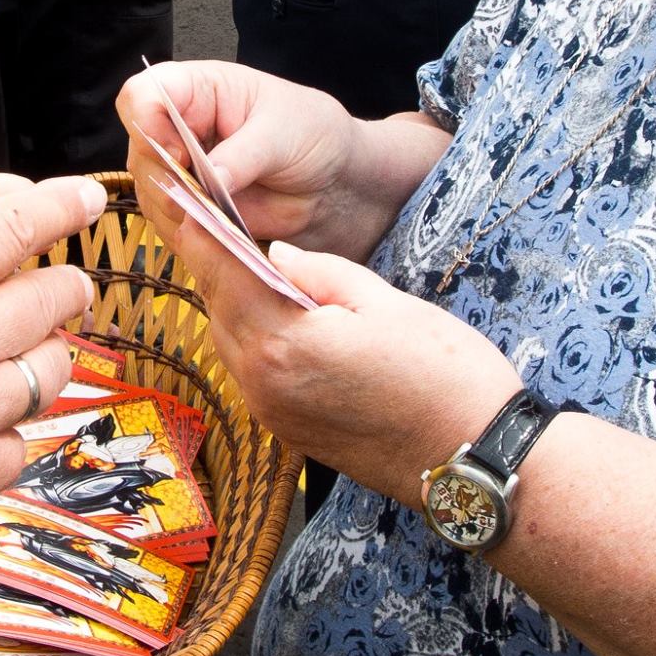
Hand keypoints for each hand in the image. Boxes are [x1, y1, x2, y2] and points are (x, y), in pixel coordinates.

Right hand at [0, 110, 98, 577]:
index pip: (14, 228)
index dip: (61, 206)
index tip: (86, 197)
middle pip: (52, 298)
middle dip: (64, 278)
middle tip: (58, 277)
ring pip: (52, 371)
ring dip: (47, 348)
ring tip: (24, 345)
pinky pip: (23, 446)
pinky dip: (15, 427)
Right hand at [117, 61, 377, 258]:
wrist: (332, 180)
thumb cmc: (310, 133)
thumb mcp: (283, 133)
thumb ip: (245, 154)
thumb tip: (210, 180)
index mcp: (197, 89)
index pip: (143, 94)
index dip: (147, 123)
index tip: (180, 154)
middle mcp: (178, 127)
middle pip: (139, 150)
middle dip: (166, 178)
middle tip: (205, 197)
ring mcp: (181, 170)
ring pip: (149, 192)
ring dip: (178, 211)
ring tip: (222, 215)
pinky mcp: (191, 207)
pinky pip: (169, 224)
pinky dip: (190, 233)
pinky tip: (221, 231)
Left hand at [150, 201, 518, 507]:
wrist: (473, 460)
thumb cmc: (444, 376)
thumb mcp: (385, 302)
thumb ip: (320, 272)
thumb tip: (273, 252)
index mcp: (283, 342)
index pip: (222, 271)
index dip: (200, 229)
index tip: (183, 195)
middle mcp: (263, 383)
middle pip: (219, 306)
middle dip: (215, 261)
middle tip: (213, 216)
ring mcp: (272, 412)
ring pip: (231, 339)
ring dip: (233, 299)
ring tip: (246, 258)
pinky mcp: (287, 430)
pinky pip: (251, 369)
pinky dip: (253, 334)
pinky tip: (276, 312)